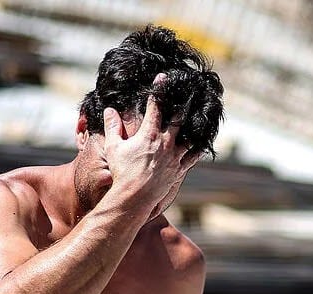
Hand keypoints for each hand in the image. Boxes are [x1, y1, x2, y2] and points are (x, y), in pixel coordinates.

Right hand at [102, 74, 200, 220]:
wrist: (134, 197)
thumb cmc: (122, 172)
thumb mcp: (113, 147)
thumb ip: (112, 127)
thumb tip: (110, 110)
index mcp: (149, 134)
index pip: (156, 106)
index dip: (159, 90)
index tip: (163, 77)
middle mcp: (165, 142)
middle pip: (178, 118)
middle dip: (182, 105)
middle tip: (188, 94)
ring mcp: (174, 156)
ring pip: (189, 137)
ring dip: (193, 126)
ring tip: (200, 116)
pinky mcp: (179, 169)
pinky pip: (193, 156)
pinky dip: (198, 148)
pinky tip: (203, 143)